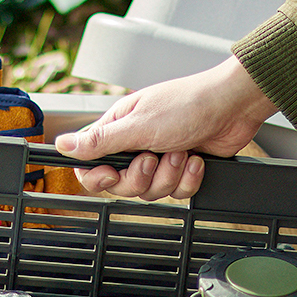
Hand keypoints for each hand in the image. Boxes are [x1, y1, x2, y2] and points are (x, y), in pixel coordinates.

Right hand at [54, 56, 275, 200]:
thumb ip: (100, 140)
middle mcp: (136, 145)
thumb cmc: (188, 103)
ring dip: (169, 175)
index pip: (91, 165)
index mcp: (119, 129)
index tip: (112, 174)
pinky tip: (195, 159)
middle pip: (122, 185)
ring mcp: (159, 158)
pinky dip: (188, 179)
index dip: (98, 178)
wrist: (232, 107)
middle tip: (153, 157)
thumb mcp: (138, 124)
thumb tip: (63, 145)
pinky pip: (177, 193)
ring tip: (180, 152)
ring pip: (151, 191)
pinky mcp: (182, 170)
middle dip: (141, 177)